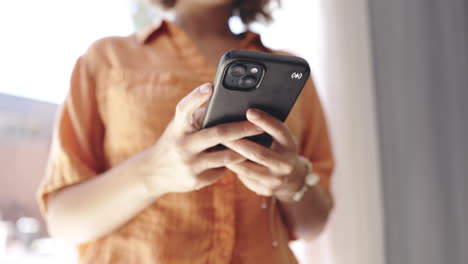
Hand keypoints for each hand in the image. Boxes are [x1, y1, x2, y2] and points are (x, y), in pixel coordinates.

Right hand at [145, 83, 264, 193]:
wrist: (153, 173)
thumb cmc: (175, 141)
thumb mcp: (180, 127)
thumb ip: (198, 116)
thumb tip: (226, 102)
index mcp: (178, 127)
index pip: (185, 108)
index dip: (197, 96)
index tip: (210, 86)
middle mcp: (182, 145)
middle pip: (217, 134)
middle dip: (241, 128)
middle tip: (259, 125)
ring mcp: (189, 165)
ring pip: (226, 156)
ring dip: (244, 150)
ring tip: (259, 143)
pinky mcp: (196, 180)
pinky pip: (222, 170)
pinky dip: (233, 164)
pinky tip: (243, 160)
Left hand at [224, 109, 308, 200]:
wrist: (290, 177)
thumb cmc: (277, 147)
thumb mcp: (278, 138)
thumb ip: (265, 127)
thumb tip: (245, 113)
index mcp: (290, 145)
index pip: (279, 131)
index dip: (265, 121)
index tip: (249, 111)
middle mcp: (286, 163)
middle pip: (259, 152)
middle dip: (239, 141)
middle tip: (221, 131)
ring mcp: (276, 179)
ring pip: (247, 168)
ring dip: (230, 156)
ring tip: (216, 145)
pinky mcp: (265, 189)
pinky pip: (244, 177)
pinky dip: (232, 167)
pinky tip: (220, 159)